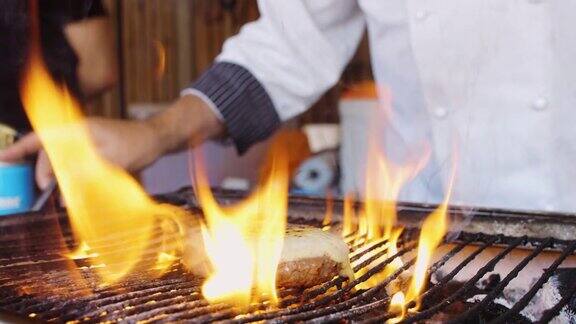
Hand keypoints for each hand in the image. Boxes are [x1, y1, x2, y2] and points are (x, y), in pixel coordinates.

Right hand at [0, 95, 224, 187]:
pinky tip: (68, 188)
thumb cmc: (137, 145)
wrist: (158, 138)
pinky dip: (68, 174)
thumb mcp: (110, 162)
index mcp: (77, 130)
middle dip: (41, 172)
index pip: (41, 139)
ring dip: (55, 175)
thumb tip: (63, 193)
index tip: (3, 160)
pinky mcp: (94, 149)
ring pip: (60, 158)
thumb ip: (85, 175)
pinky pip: (73, 162)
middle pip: (49, 152)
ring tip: (51, 193)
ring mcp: (86, 141)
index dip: (19, 150)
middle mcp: (78, 133)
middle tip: (41, 193)